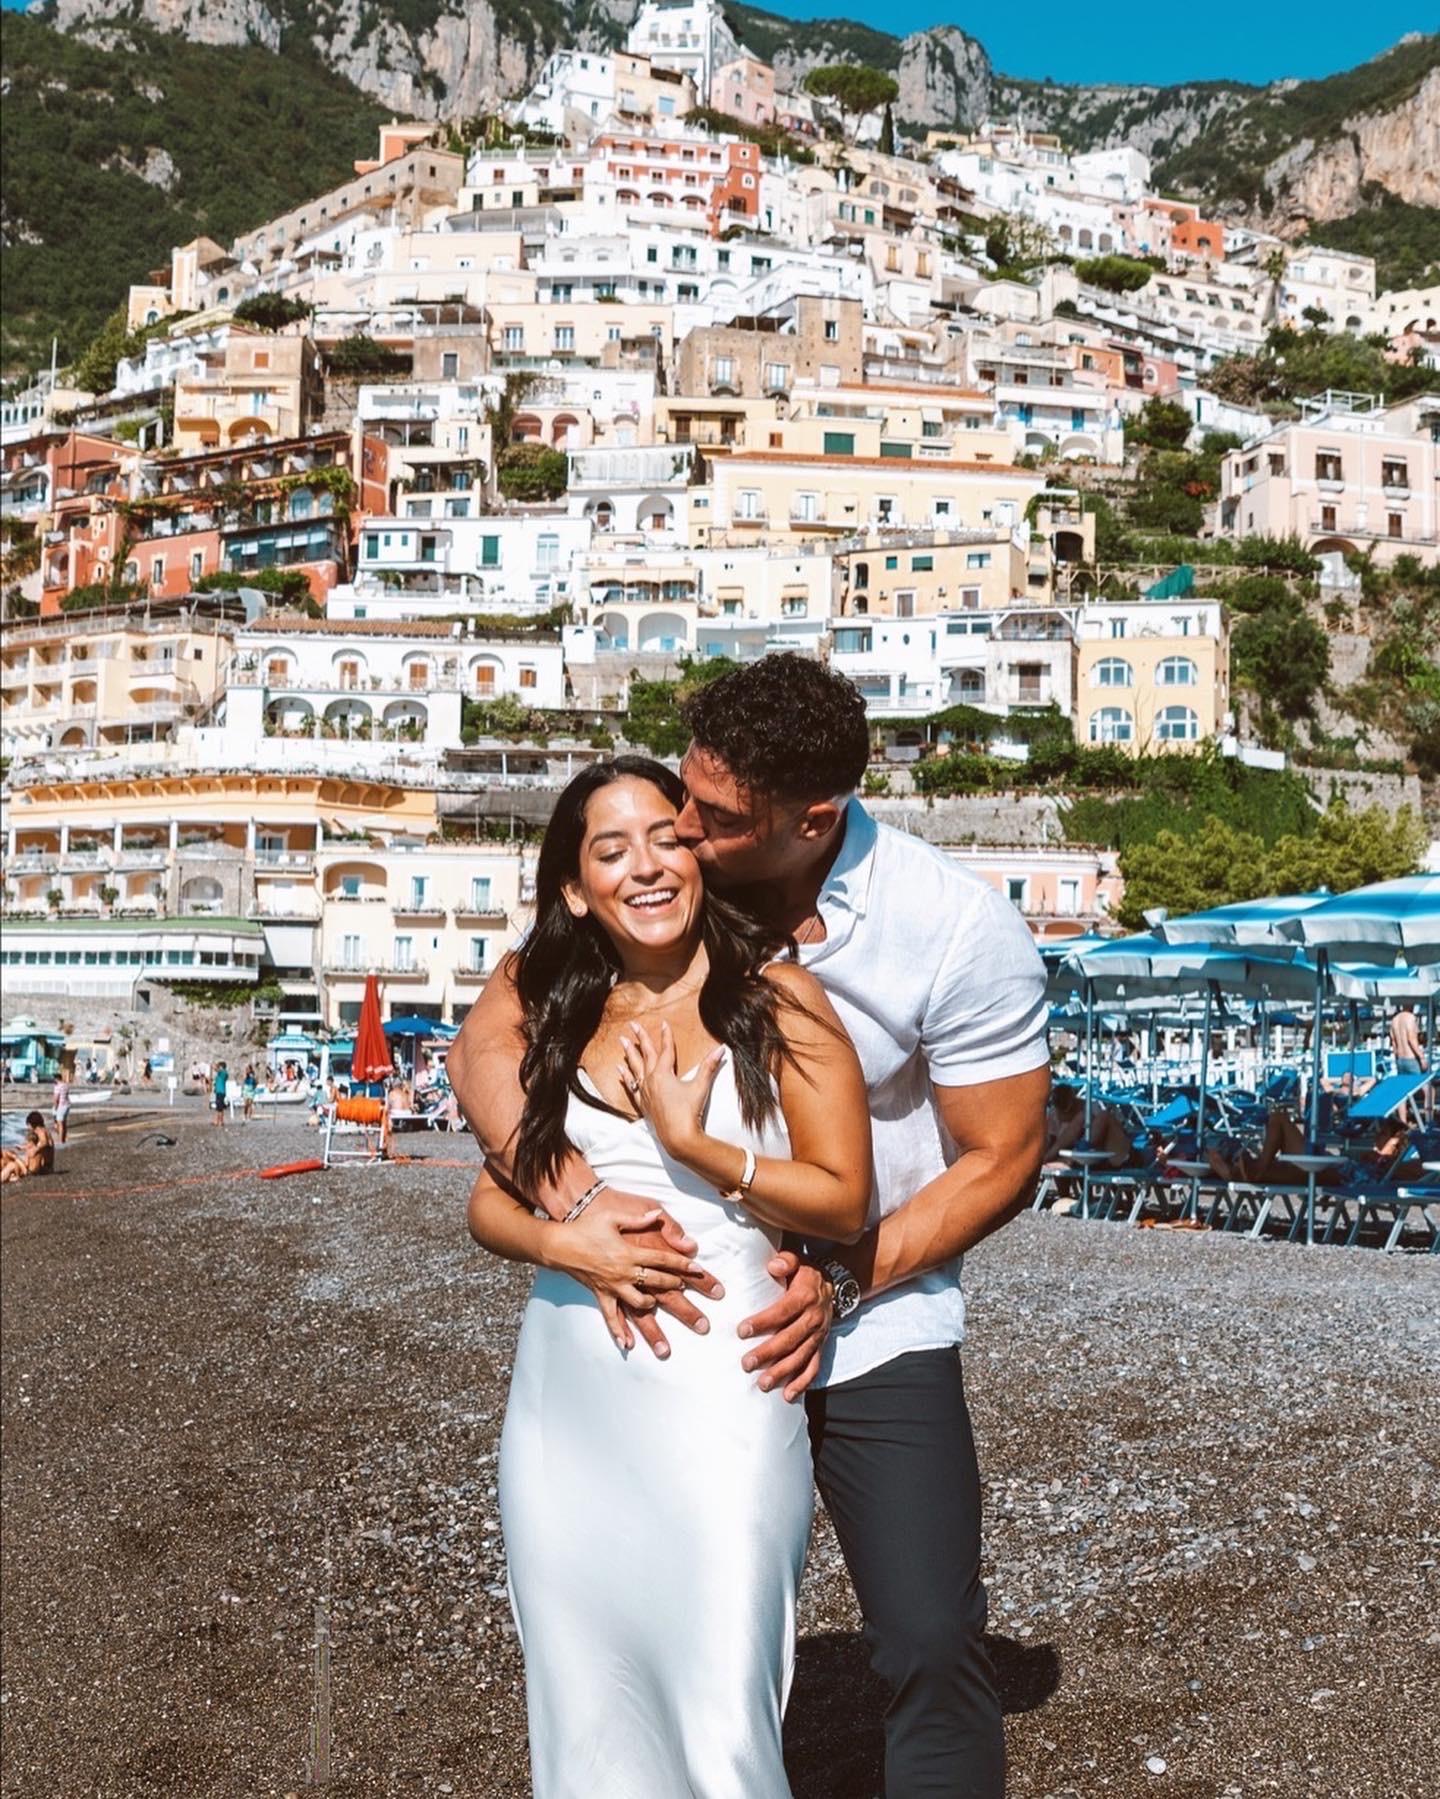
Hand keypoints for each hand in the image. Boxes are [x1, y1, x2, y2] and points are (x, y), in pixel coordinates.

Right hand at [547, 1187, 722, 1355]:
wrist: (559, 1243)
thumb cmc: (586, 1226)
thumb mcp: (613, 1217)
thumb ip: (638, 1218)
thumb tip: (657, 1215)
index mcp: (630, 1252)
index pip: (663, 1259)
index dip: (682, 1264)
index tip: (698, 1270)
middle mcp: (624, 1272)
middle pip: (657, 1284)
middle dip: (677, 1293)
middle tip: (692, 1301)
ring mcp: (613, 1286)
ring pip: (639, 1304)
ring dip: (653, 1312)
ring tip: (662, 1318)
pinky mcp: (601, 1294)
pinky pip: (611, 1316)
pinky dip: (619, 1332)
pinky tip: (628, 1345)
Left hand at [619, 1022, 725, 1163]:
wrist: (678, 1137)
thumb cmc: (689, 1112)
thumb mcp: (700, 1087)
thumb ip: (709, 1066)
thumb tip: (721, 1049)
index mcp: (664, 1074)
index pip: (666, 1050)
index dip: (665, 1035)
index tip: (663, 1023)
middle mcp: (651, 1080)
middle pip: (645, 1054)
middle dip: (640, 1038)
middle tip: (632, 1024)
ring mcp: (645, 1092)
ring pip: (635, 1067)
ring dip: (629, 1053)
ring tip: (621, 1041)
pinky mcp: (643, 1103)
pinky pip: (631, 1086)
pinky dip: (626, 1076)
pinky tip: (620, 1070)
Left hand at [737, 1252, 833, 1402]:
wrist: (834, 1284)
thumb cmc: (805, 1273)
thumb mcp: (797, 1261)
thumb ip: (785, 1261)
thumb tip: (773, 1266)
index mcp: (805, 1296)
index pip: (782, 1312)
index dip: (762, 1322)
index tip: (741, 1331)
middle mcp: (813, 1318)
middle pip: (790, 1339)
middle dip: (767, 1353)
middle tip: (746, 1363)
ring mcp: (818, 1335)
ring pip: (800, 1357)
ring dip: (782, 1372)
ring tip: (762, 1384)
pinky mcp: (821, 1347)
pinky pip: (814, 1368)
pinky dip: (802, 1383)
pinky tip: (787, 1396)